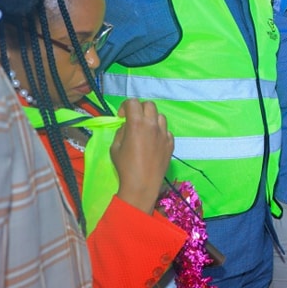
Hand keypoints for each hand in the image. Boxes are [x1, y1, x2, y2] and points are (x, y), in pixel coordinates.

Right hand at [110, 99, 173, 214]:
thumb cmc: (125, 166)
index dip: (125, 106)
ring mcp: (164, 134)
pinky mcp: (171, 143)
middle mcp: (153, 125)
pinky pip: (166, 131)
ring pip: (160, 116)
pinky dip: (159, 132)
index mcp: (137, 124)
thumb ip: (122, 131)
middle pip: (149, 105)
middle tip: (134, 120)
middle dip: (140, 109)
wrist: (142, 184)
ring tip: (145, 130)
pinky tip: (153, 142)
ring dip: (151, 119)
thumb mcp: (115, 147)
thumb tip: (128, 126)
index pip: (133, 102)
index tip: (122, 117)